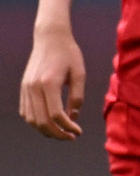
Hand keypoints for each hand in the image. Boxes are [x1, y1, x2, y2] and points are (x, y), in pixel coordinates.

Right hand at [19, 23, 84, 139]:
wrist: (50, 39)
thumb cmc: (69, 55)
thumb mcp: (80, 74)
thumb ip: (77, 97)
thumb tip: (73, 118)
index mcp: (49, 83)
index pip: (56, 115)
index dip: (67, 127)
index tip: (78, 132)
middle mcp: (34, 87)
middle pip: (41, 121)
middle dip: (57, 134)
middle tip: (71, 137)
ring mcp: (26, 88)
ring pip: (31, 119)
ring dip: (45, 130)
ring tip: (61, 132)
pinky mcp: (23, 88)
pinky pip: (26, 111)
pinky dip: (36, 121)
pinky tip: (49, 123)